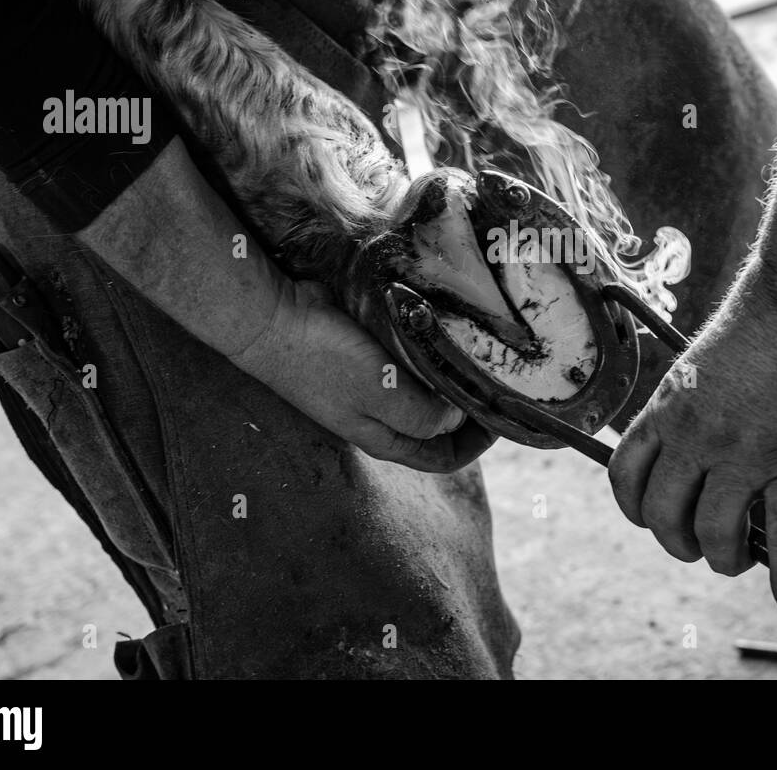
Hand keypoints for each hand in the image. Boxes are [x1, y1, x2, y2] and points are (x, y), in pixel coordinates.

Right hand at [235, 277, 493, 471]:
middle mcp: (382, 414)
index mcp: (386, 437)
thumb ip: (425, 415)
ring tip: (483, 349)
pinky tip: (452, 327)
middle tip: (500, 374)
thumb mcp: (382, 397)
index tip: (502, 414)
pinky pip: (415, 353)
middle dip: (472, 404)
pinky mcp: (371, 348)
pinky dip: (435, 346)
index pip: (445, 458)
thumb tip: (460, 415)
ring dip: (455, 371)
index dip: (479, 443)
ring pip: (430, 385)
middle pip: (441, 422)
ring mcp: (375, 381)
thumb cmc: (324, 362)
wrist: (274, 317)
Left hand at [608, 286, 776, 608]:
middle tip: (702, 544)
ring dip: (724, 558)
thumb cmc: (759, 324)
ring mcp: (742, 452)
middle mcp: (693, 436)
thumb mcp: (699, 365)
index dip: (638, 510)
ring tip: (738, 558)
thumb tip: (699, 462)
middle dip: (679, 543)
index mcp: (665, 410)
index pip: (626, 479)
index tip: (658, 518)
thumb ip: (691, 413)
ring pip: (714, 534)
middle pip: (663, 517)